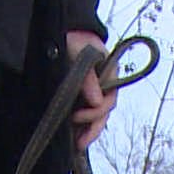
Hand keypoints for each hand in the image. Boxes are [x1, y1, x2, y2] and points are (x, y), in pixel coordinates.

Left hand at [66, 30, 116, 150]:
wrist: (63, 29)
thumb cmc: (71, 36)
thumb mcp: (77, 50)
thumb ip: (87, 77)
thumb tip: (96, 101)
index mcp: (110, 71)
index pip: (109, 99)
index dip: (95, 112)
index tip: (77, 116)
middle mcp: (106, 82)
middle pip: (105, 111)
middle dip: (93, 127)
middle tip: (79, 141)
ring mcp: (96, 89)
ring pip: (98, 115)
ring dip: (89, 131)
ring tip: (78, 144)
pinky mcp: (84, 94)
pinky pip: (88, 113)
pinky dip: (83, 125)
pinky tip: (75, 136)